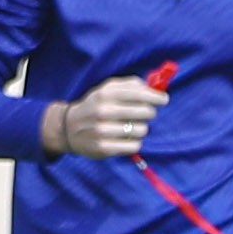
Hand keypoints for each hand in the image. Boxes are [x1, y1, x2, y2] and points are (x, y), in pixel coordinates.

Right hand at [40, 76, 167, 159]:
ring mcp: (103, 131)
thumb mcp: (107, 89)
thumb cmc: (96, 105)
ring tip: (130, 127)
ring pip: (142, 130)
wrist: (68, 128)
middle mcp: (103, 111)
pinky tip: (125, 138)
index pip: (139, 93)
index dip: (156, 97)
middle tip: (145, 114)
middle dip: (149, 112)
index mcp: (105, 94)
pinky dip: (134, 142)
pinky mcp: (104, 148)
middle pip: (145, 112)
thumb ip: (131, 85)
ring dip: (140, 128)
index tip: (164, 99)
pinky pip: (134, 145)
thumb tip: (155, 87)